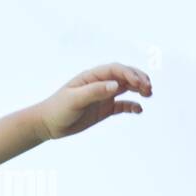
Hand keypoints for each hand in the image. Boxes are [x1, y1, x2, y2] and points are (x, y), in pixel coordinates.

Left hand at [36, 62, 151, 139]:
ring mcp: (103, 95)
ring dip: (139, 89)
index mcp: (91, 77)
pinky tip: (138, 110)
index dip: (130, 73)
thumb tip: (116, 86)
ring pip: (126, 88)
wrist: (47, 125)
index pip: (115, 70)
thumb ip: (95, 92)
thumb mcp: (74, 100)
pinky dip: (132, 106)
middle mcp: (100, 84)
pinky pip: (123, 105)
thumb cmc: (58, 109)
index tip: (139, 82)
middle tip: (149, 88)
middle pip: (124, 76)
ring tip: (148, 94)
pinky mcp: (104, 108)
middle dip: (139, 79)